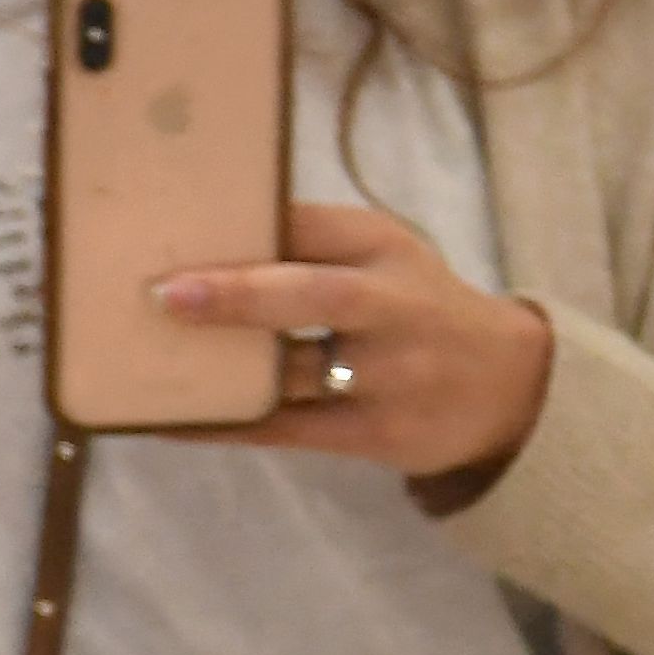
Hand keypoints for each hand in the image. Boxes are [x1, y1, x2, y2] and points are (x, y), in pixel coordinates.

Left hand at [154, 200, 554, 498]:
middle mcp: (393, 305)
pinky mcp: (377, 433)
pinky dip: (226, 423)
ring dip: (221, 369)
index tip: (171, 221)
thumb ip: (310, 247)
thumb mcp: (383, 259)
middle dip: (239, 293)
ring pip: (294, 372)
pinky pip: (288, 430)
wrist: (508, 386)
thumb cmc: (413, 310)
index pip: (310, 224)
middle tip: (167, 295)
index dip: (245, 224)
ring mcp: (389, 374)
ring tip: (146, 358)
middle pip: (316, 295)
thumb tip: (196, 241)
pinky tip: (170, 418)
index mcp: (383, 246)